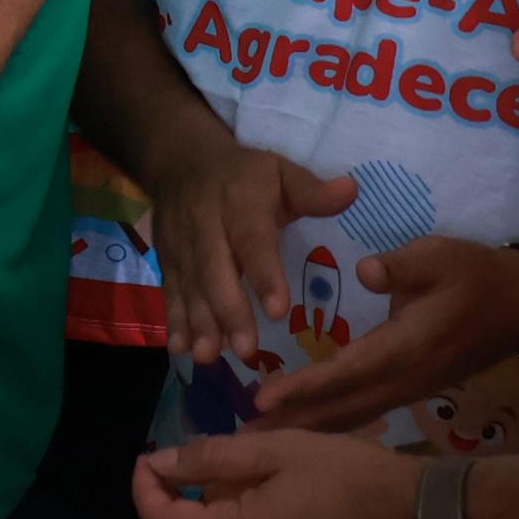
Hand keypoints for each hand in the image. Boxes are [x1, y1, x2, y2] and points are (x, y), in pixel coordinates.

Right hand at [143, 134, 357, 365]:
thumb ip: (312, 190)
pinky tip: (179, 348)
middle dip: (229, 312)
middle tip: (246, 351)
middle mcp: (206, 225)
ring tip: (208, 357)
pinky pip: (170, 289)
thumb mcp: (280, 172)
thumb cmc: (245, 175)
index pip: (252, 241)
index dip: (264, 274)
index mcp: (241, 203)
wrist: (181, 161)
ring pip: (190, 286)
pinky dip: (173, 318)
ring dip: (198, 322)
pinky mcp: (167, 258)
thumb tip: (351, 191)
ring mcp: (182, 244)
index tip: (278, 310)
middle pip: (215, 271)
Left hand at [253, 234, 518, 432]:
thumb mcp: (440, 256)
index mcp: (407, 347)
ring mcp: (413, 388)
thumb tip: (366, 271)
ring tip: (262, 444)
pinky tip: (307, 431)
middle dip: (293, 421)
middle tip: (242, 438)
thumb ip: (401, 266)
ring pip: (355, 414)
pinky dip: (334, 422)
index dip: (305, 387)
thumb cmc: (477, 275)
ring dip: (310, 428)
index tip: (261, 398)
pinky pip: (367, 411)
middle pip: (343, 405)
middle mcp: (407, 377)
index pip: (347, 372)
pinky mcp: (415, 388)